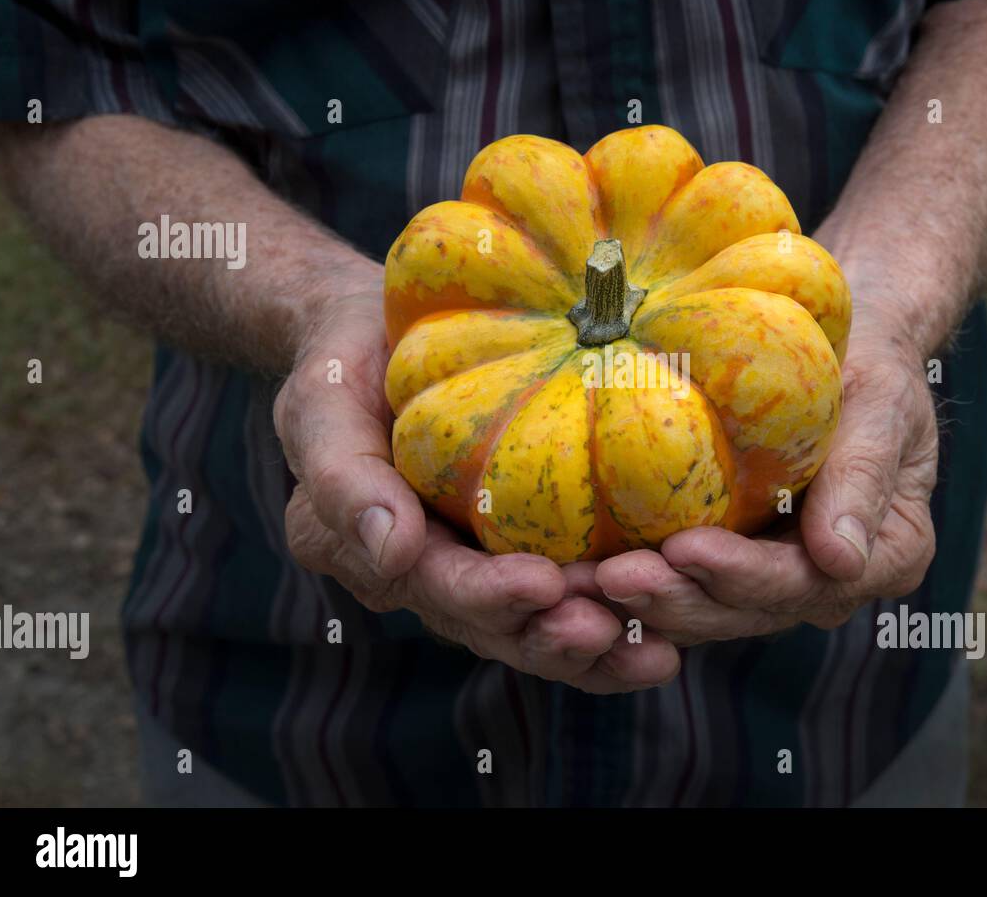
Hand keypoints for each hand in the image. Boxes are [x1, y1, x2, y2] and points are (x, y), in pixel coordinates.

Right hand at [274, 273, 680, 691]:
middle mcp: (424, 576)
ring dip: (593, 647)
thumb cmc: (343, 365)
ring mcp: (477, 566)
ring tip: (652, 651)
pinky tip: (664, 638)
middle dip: (552, 636)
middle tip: (611, 629)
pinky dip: (615, 623)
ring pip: (536, 627)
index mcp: (369, 553)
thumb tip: (394, 554)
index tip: (545, 584)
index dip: (487, 596)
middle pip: (493, 625)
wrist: (377, 336)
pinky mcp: (525, 547)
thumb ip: (343, 482)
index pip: (432, 586)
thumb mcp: (322, 407)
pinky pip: (569, 598)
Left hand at [594, 301, 938, 645]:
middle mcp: (830, 580)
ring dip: (645, 601)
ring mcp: (778, 576)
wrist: (847, 343)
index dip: (743, 576)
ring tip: (583, 583)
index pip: (807, 581)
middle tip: (612, 578)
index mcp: (886, 554)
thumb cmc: (871, 361)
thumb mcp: (882, 402)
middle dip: (677, 598)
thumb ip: (863, 478)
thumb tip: (841, 561)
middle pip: (748, 609)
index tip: (685, 549)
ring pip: (707, 609)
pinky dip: (637, 582)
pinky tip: (582, 572)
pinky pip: (682, 583)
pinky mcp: (731, 560)